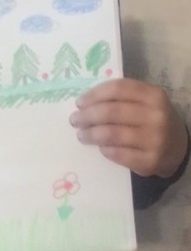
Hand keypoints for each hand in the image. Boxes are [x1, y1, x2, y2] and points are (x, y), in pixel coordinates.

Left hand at [69, 77, 188, 177]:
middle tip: (75, 120)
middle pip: (111, 112)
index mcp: (154, 95)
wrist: (176, 147)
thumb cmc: (151, 119)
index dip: (94, 95)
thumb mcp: (144, 101)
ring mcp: (155, 140)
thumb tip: (84, 103)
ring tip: (82, 135)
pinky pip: (118, 154)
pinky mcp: (150, 161)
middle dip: (87, 116)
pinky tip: (100, 148)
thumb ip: (120, 97)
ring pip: (112, 134)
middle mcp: (156, 116)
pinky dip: (105, 150)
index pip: (117, 89)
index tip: (79, 102)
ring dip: (91, 134)